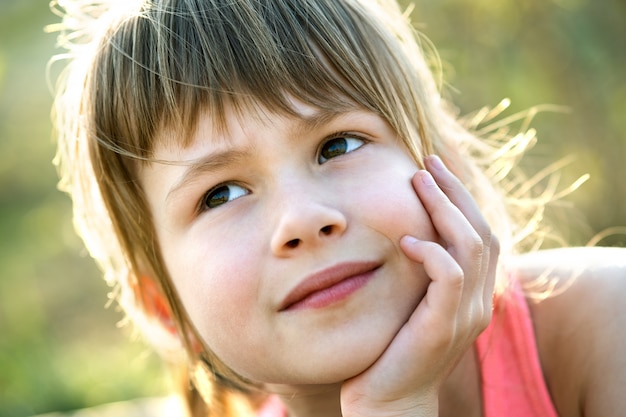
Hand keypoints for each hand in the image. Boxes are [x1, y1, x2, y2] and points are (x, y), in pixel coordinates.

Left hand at [340, 155, 498, 415]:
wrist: (387, 401)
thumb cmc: (390, 349)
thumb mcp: (409, 303)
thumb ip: (419, 273)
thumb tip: (403, 231)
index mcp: (472, 294)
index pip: (480, 234)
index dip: (460, 198)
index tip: (431, 169)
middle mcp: (478, 302)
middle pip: (482, 231)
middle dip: (454, 192)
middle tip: (426, 164)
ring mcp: (464, 315)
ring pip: (470, 246)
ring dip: (444, 209)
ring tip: (417, 183)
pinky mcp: (443, 326)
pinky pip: (450, 277)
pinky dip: (432, 252)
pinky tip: (406, 241)